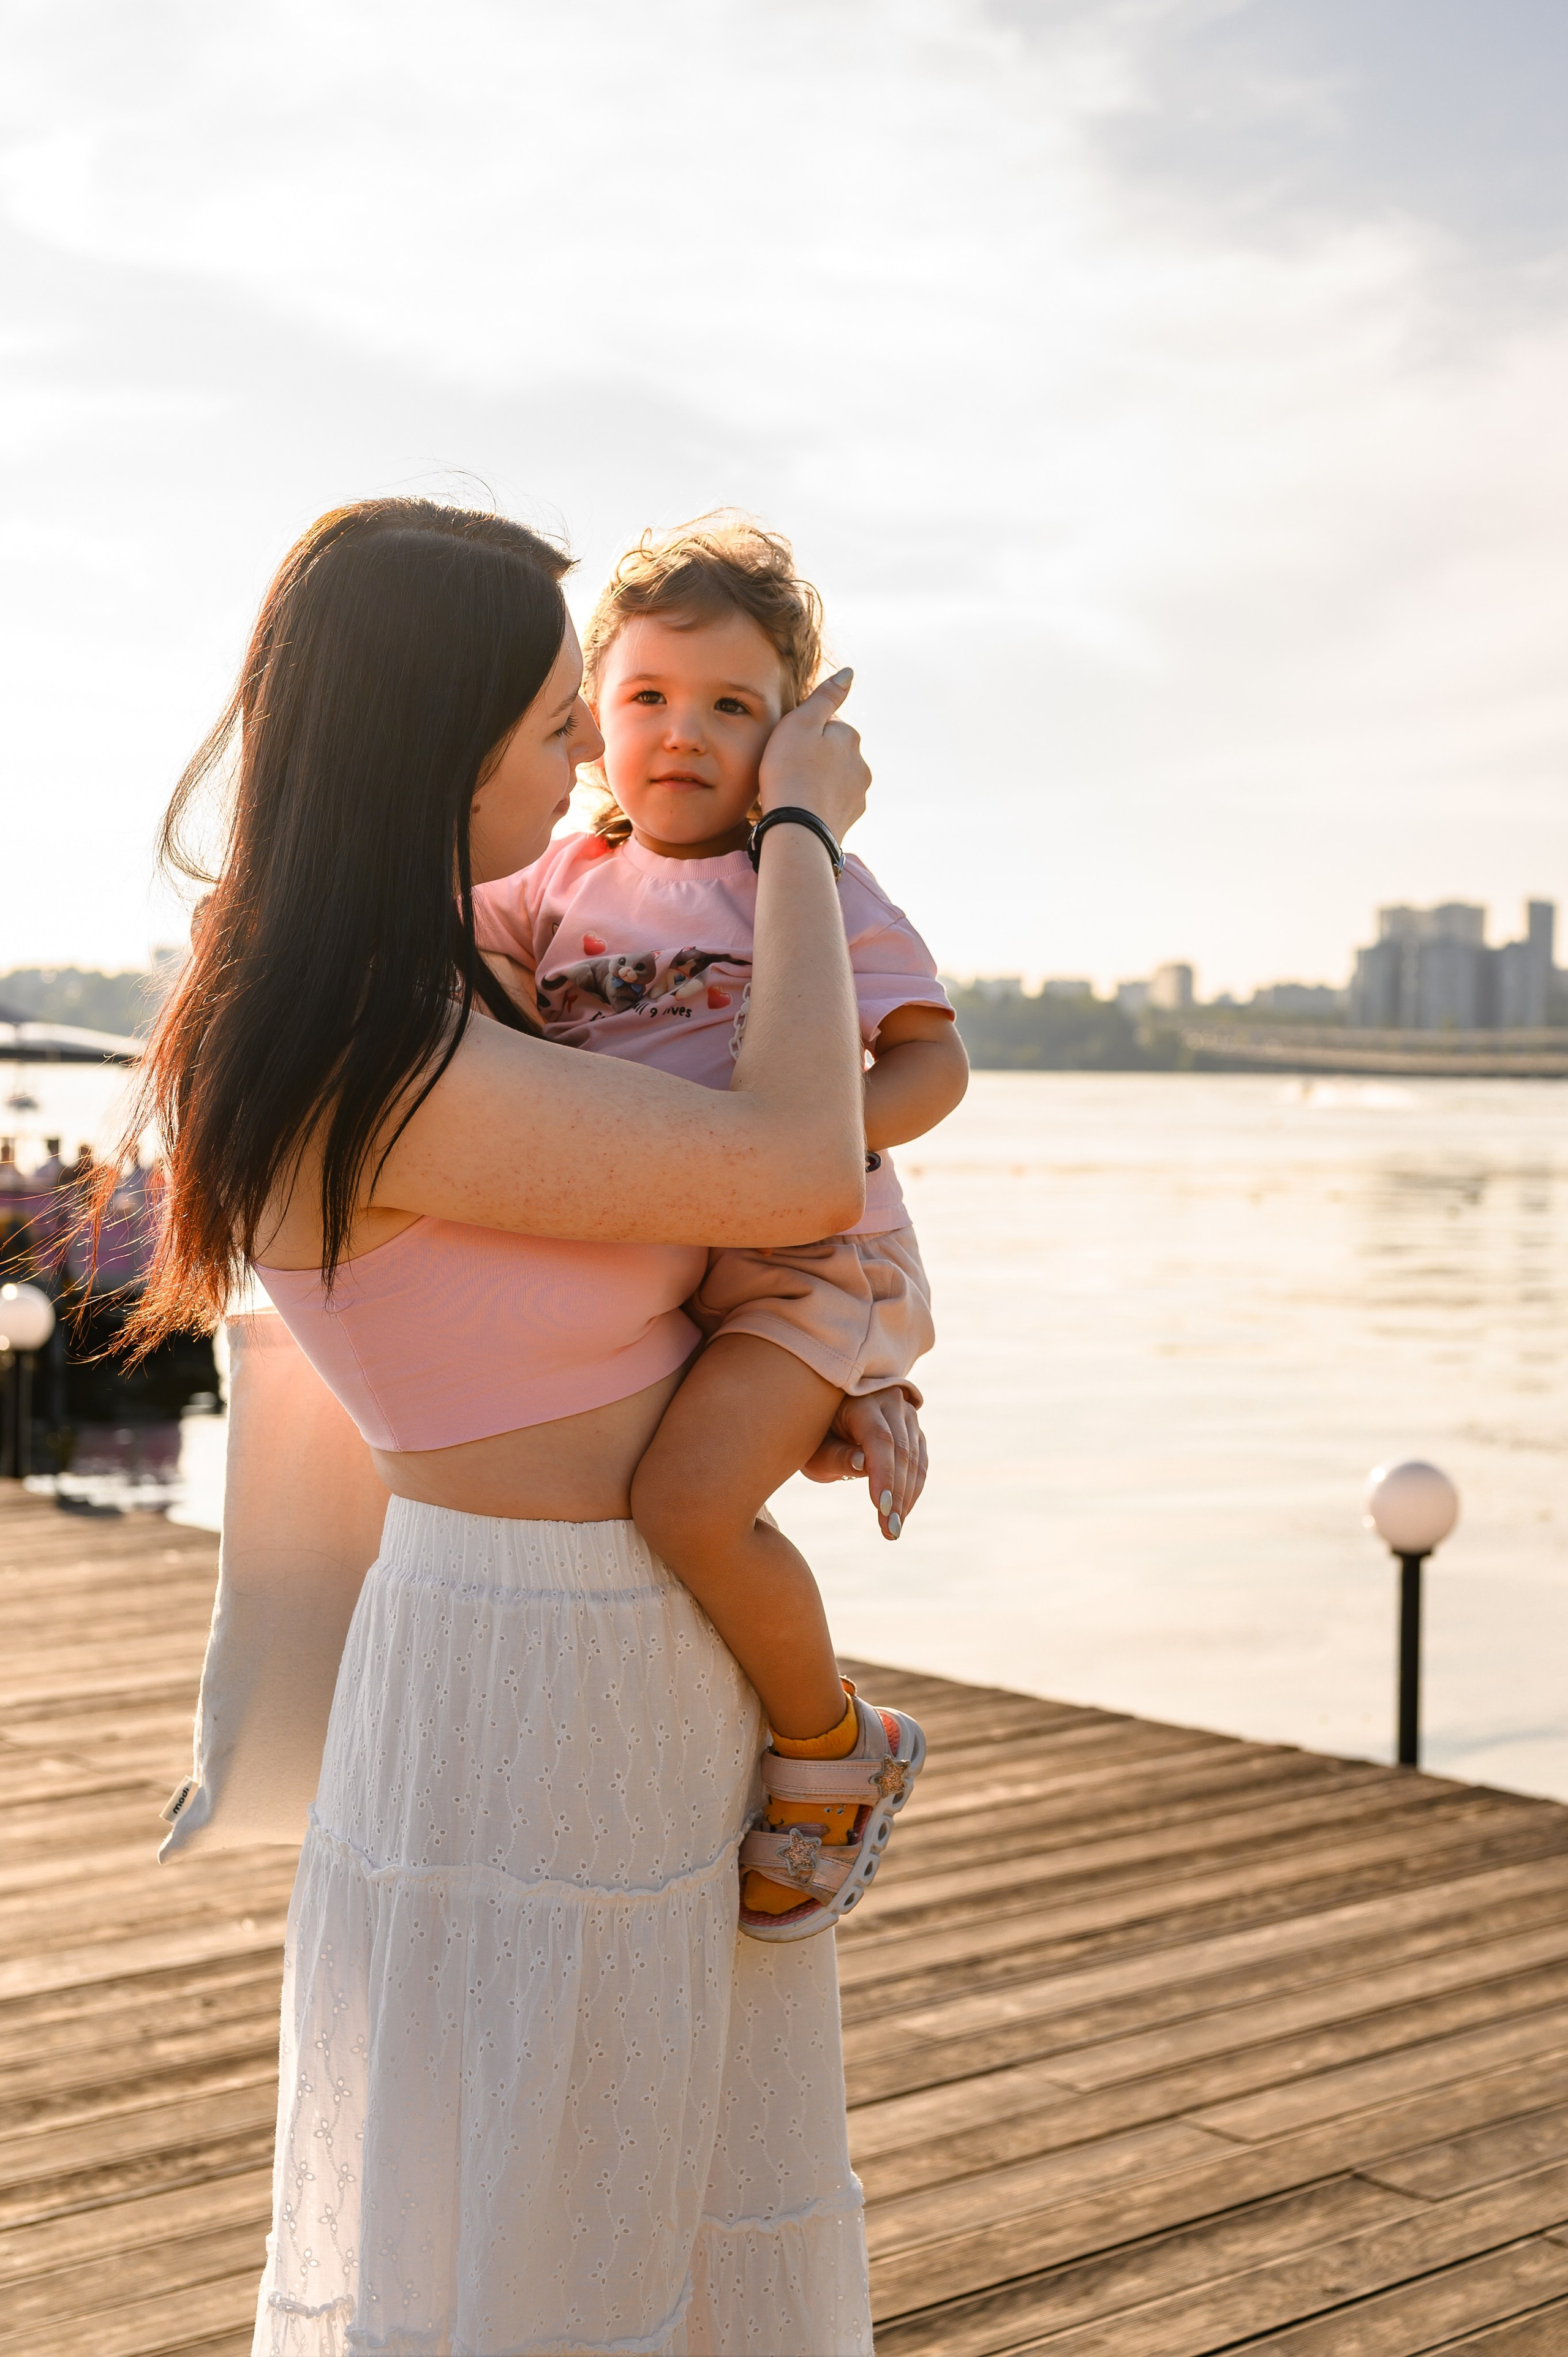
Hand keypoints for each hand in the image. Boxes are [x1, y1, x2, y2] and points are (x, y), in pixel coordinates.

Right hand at [757, 669, 869, 840]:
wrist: (796, 829)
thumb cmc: (790, 771)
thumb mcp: (801, 722)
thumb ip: (825, 696)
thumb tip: (849, 673)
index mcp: (850, 738)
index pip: (826, 726)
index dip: (802, 734)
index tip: (787, 748)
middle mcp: (862, 765)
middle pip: (832, 753)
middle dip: (814, 758)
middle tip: (787, 770)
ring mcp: (858, 795)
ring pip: (833, 779)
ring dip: (817, 781)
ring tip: (792, 791)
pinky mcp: (849, 819)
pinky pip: (831, 803)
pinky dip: (819, 803)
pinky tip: (802, 808)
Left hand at [800, 1385, 926, 1539]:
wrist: (828, 1417)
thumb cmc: (815, 1434)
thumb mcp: (817, 1448)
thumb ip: (838, 1455)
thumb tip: (863, 1464)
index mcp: (862, 1400)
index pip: (880, 1439)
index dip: (884, 1475)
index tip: (882, 1508)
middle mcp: (891, 1401)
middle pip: (901, 1451)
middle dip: (897, 1495)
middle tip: (890, 1530)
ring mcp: (906, 1414)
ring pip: (914, 1460)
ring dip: (906, 1498)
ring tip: (893, 1529)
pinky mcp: (914, 1430)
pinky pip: (919, 1462)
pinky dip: (911, 1489)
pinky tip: (901, 1513)